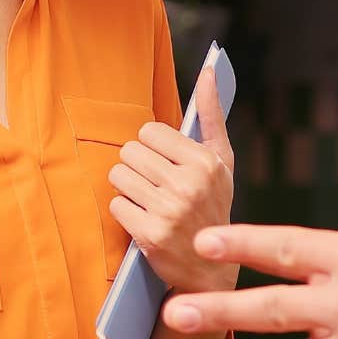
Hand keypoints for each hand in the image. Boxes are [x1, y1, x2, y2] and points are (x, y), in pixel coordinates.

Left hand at [108, 64, 239, 293]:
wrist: (212, 269)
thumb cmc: (214, 207)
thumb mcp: (222, 161)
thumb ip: (212, 115)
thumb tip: (210, 69)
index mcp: (206, 162)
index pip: (149, 131)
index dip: (152, 147)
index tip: (165, 163)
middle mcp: (188, 185)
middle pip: (130, 151)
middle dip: (137, 166)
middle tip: (153, 184)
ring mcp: (168, 211)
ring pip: (118, 176)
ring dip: (127, 187)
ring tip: (146, 199)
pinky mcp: (149, 235)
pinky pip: (115, 204)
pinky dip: (124, 211)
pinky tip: (142, 219)